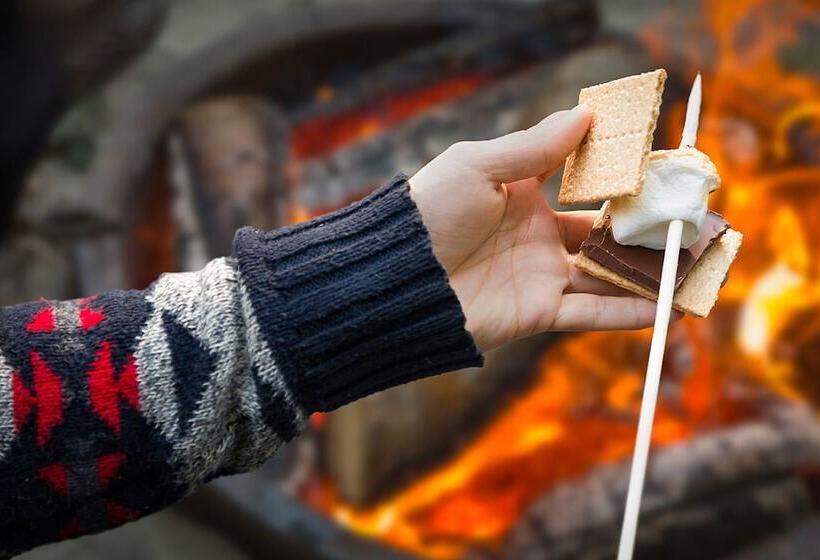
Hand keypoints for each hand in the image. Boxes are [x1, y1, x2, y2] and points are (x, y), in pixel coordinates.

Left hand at [410, 106, 669, 351]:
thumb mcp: (480, 166)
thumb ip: (535, 146)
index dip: (617, 178)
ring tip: (692, 266)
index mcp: (522, 197)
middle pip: (602, 233)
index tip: (658, 169)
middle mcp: (536, 237)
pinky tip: (664, 306)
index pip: (581, 185)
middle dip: (643, 230)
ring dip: (647, 273)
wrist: (398, 276)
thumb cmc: (431, 212)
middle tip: (686, 222)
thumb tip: (584, 114)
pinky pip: (590, 312)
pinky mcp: (536, 312)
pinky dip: (626, 312)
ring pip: (605, 275)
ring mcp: (539, 276)